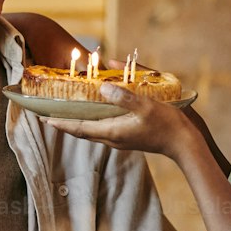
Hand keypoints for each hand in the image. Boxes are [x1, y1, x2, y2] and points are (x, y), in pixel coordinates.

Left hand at [46, 85, 192, 156]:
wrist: (185, 143)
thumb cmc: (167, 125)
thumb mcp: (146, 106)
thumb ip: (123, 96)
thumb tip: (102, 87)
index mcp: (113, 132)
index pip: (80, 128)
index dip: (62, 123)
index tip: (45, 119)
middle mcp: (113, 139)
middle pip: (83, 131)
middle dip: (66, 123)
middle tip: (51, 115)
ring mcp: (121, 139)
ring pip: (94, 131)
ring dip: (79, 122)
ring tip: (69, 113)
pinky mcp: (129, 137)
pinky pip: (104, 129)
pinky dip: (94, 121)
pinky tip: (97, 112)